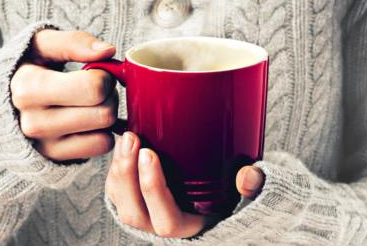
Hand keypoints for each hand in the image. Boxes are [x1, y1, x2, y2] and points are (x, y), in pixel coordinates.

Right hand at [11, 29, 117, 160]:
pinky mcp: (57, 158)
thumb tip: (108, 51)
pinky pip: (102, 147)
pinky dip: (102, 133)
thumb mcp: (43, 45)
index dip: (104, 76)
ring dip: (106, 115)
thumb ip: (75, 42)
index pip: (94, 88)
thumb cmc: (30, 68)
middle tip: (94, 88)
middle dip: (108, 96)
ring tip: (89, 104)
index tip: (92, 72)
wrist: (4, 103)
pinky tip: (88, 122)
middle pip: (104, 113)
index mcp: (28, 88)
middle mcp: (34, 123)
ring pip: (105, 132)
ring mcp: (45, 146)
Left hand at [105, 131, 264, 237]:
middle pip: (133, 212)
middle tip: (133, 139)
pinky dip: (114, 170)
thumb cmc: (227, 197)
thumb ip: (252, 187)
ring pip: (120, 202)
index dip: (153, 189)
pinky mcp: (135, 203)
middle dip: (127, 174)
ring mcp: (145, 217)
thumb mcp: (244, 195)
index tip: (150, 153)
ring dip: (118, 170)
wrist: (211, 203)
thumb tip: (248, 176)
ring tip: (126, 138)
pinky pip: (115, 193)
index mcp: (189, 228)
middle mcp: (161, 227)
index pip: (166, 220)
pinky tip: (122, 147)